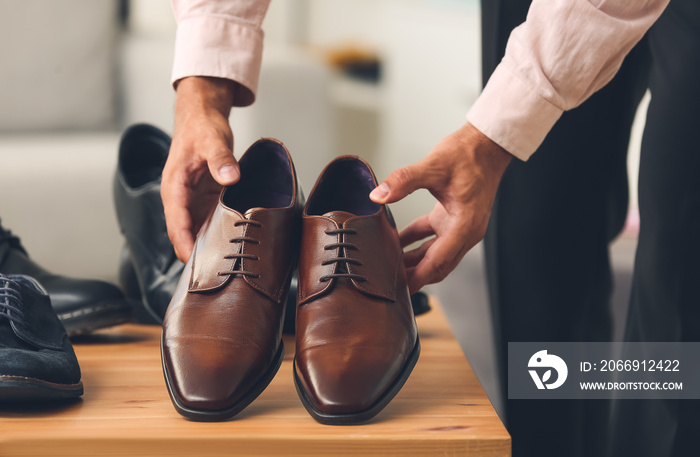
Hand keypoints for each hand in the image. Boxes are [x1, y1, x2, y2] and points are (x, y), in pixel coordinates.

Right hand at [162, 76, 238, 261]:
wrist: (202, 117)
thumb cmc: (202, 128)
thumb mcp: (213, 140)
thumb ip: (221, 159)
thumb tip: (231, 176)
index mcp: (174, 187)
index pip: (175, 223)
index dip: (183, 243)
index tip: (194, 262)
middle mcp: (181, 198)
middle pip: (185, 233)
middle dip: (196, 254)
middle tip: (214, 275)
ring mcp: (194, 201)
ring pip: (198, 231)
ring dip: (209, 247)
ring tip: (226, 269)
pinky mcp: (207, 200)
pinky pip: (211, 222)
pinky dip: (220, 235)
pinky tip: (234, 247)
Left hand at [369, 122, 511, 292]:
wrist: (488, 143)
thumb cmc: (470, 154)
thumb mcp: (434, 165)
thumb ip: (404, 181)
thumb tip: (379, 195)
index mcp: (465, 225)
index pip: (438, 262)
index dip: (418, 278)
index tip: (400, 289)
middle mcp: (465, 231)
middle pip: (437, 265)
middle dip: (413, 275)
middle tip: (387, 283)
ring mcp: (459, 226)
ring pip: (433, 253)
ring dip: (412, 261)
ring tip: (387, 266)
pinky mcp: (452, 217)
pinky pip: (431, 237)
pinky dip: (414, 242)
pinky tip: (394, 242)